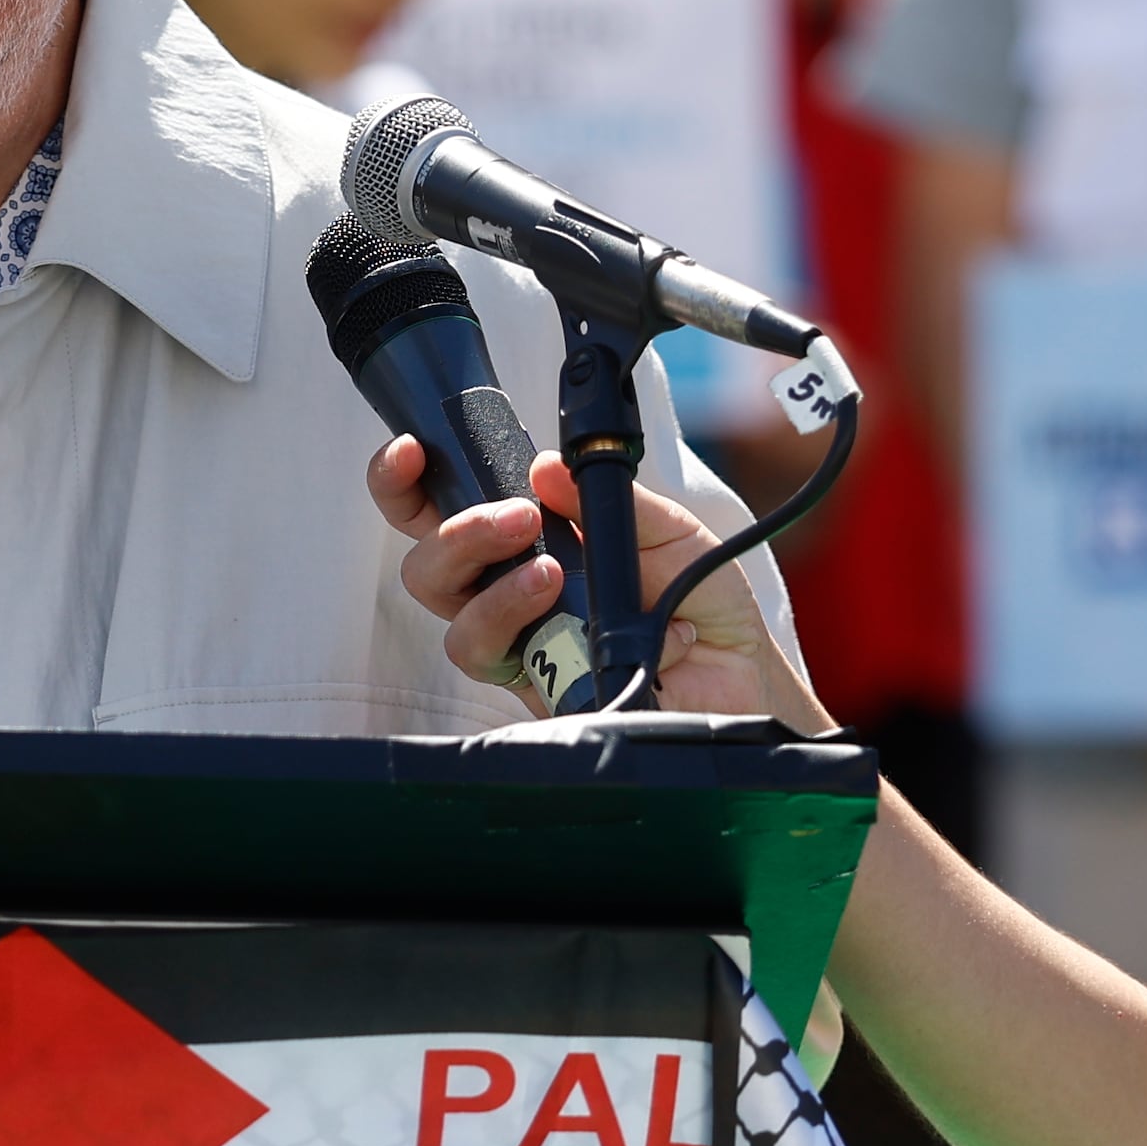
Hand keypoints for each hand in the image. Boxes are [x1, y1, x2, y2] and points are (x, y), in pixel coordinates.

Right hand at [363, 436, 821, 727]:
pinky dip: (546, 633)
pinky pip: (506, 669)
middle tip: (517, 517)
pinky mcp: (541, 694)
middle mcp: (511, 594)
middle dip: (459, 534)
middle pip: (429, 569)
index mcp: (528, 542)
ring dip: (496, 590)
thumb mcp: (668, 527)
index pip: (441, 510)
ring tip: (551, 572)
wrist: (742, 671)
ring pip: (457, 626)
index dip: (404, 482)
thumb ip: (609, 498)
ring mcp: (523, 647)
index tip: (410, 451)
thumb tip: (545, 468)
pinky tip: (595, 621)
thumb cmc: (700, 597)